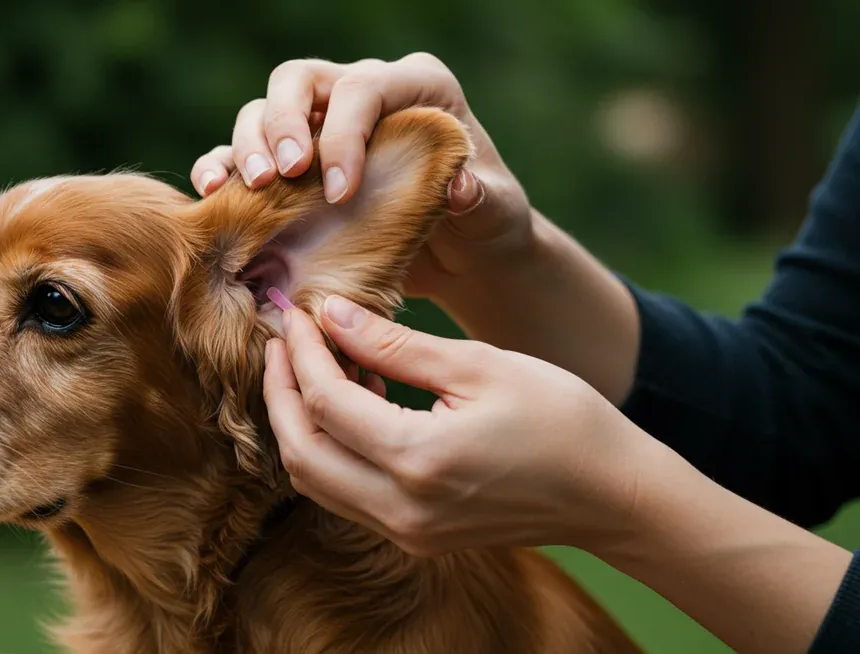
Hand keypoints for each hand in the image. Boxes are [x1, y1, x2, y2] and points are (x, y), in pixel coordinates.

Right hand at [190, 53, 533, 298]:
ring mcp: (319, 127)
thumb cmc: (485, 223)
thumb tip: (459, 188)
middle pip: (298, 81)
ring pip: (262, 111)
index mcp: (416, 86)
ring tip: (254, 189)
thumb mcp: (497, 213)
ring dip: (248, 146)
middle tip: (283, 175)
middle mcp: (359, 95)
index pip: (364, 87)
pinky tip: (213, 192)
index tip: (343, 194)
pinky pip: (243, 154)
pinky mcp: (292, 168)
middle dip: (282, 124)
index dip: (344, 133)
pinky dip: (222, 167)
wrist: (461, 254)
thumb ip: (484, 200)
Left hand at [262, 295, 645, 555]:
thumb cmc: (561, 418)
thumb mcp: (479, 366)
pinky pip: (346, 492)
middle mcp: (402, 509)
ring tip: (315, 363)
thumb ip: (397, 344)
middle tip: (283, 340)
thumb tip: (329, 315)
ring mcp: (406, 532)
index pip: (326, 402)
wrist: (613, 494)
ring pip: (315, 479)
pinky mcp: (415, 537)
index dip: (302, 353)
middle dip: (280, 391)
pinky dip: (333, 446)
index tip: (295, 313)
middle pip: (301, 451)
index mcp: (419, 460)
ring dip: (302, 420)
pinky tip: (354, 397)